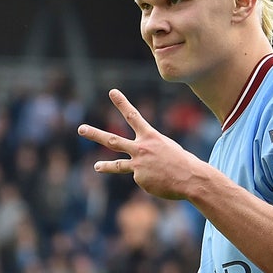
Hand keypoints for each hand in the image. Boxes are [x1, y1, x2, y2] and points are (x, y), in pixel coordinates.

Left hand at [78, 89, 204, 199]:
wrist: (191, 178)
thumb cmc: (183, 161)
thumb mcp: (167, 147)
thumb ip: (150, 149)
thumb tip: (138, 163)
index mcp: (151, 136)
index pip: (133, 116)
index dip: (122, 103)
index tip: (112, 92)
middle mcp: (141, 148)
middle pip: (113, 140)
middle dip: (95, 134)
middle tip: (81, 128)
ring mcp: (138, 165)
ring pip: (118, 165)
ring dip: (104, 166)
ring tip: (96, 166)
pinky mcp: (140, 179)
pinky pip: (143, 179)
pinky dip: (152, 180)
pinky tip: (162, 181)